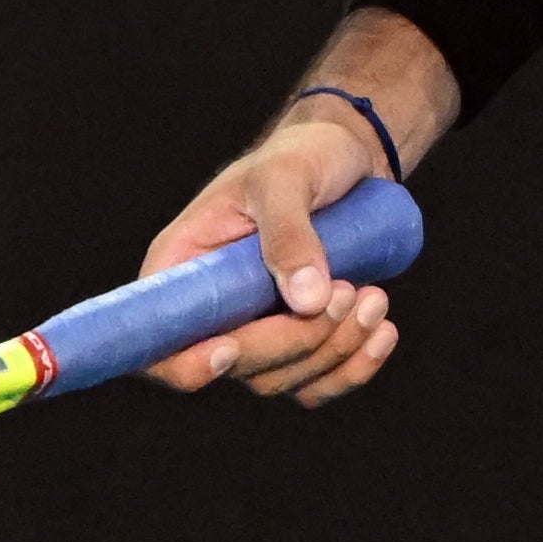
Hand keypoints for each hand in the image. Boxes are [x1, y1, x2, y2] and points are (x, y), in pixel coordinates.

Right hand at [131, 91, 415, 403]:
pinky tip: (382, 330)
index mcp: (183, 266)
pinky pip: (317, 384)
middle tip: (345, 292)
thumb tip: (305, 301)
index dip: (183, 362)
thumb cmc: (301, 157)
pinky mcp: (297, 343)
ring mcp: (254, 331)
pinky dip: (353, 368)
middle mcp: (210, 309)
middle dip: (294, 342)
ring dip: (334, 349)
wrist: (346, 161)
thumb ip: (289, 233)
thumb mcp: (286, 178)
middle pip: (233, 366)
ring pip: (281, 379)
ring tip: (372, 296)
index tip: (228, 350)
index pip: (159, 339)